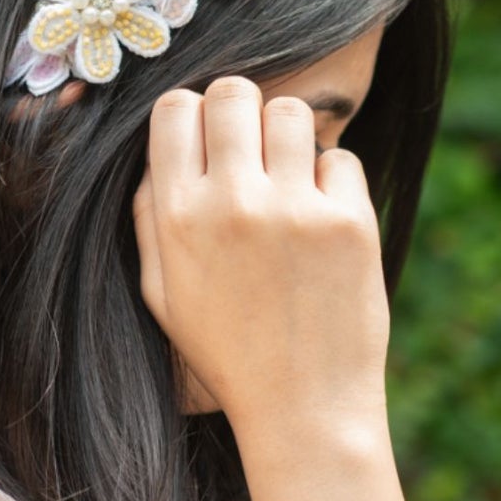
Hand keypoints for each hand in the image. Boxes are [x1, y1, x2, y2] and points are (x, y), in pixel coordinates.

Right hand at [131, 77, 390, 454]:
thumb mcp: (162, 291)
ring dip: (287, 137)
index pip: (176, 108)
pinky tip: (321, 221)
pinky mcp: (350, 222)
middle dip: (240, 112)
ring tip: (288, 179)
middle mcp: (233, 203)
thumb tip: (164, 146)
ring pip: (290, 112)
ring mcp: (295, 210)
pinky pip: (339, 158)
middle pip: (233, 92)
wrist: (303, 409)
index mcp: (178, 217)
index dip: (191, 115)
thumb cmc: (226, 352)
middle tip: (250, 151)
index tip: (206, 139)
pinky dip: (332, 180)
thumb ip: (151, 214)